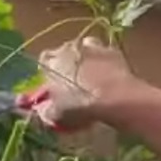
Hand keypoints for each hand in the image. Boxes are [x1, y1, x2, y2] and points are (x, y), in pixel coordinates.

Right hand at [20, 36, 140, 130]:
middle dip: (67, 66)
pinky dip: (105, 63)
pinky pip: (104, 55)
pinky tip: (109, 77)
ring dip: (86, 61)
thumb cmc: (81, 105)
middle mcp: (70, 48)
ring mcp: (93, 47)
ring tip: (92, 80)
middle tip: (74, 86)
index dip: (48, 75)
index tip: (54, 88)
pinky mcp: (113, 51)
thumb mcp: (58, 114)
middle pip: (64, 54)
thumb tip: (44, 109)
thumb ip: (47, 110)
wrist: (116, 98)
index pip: (44, 62)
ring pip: (85, 50)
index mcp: (52, 61)